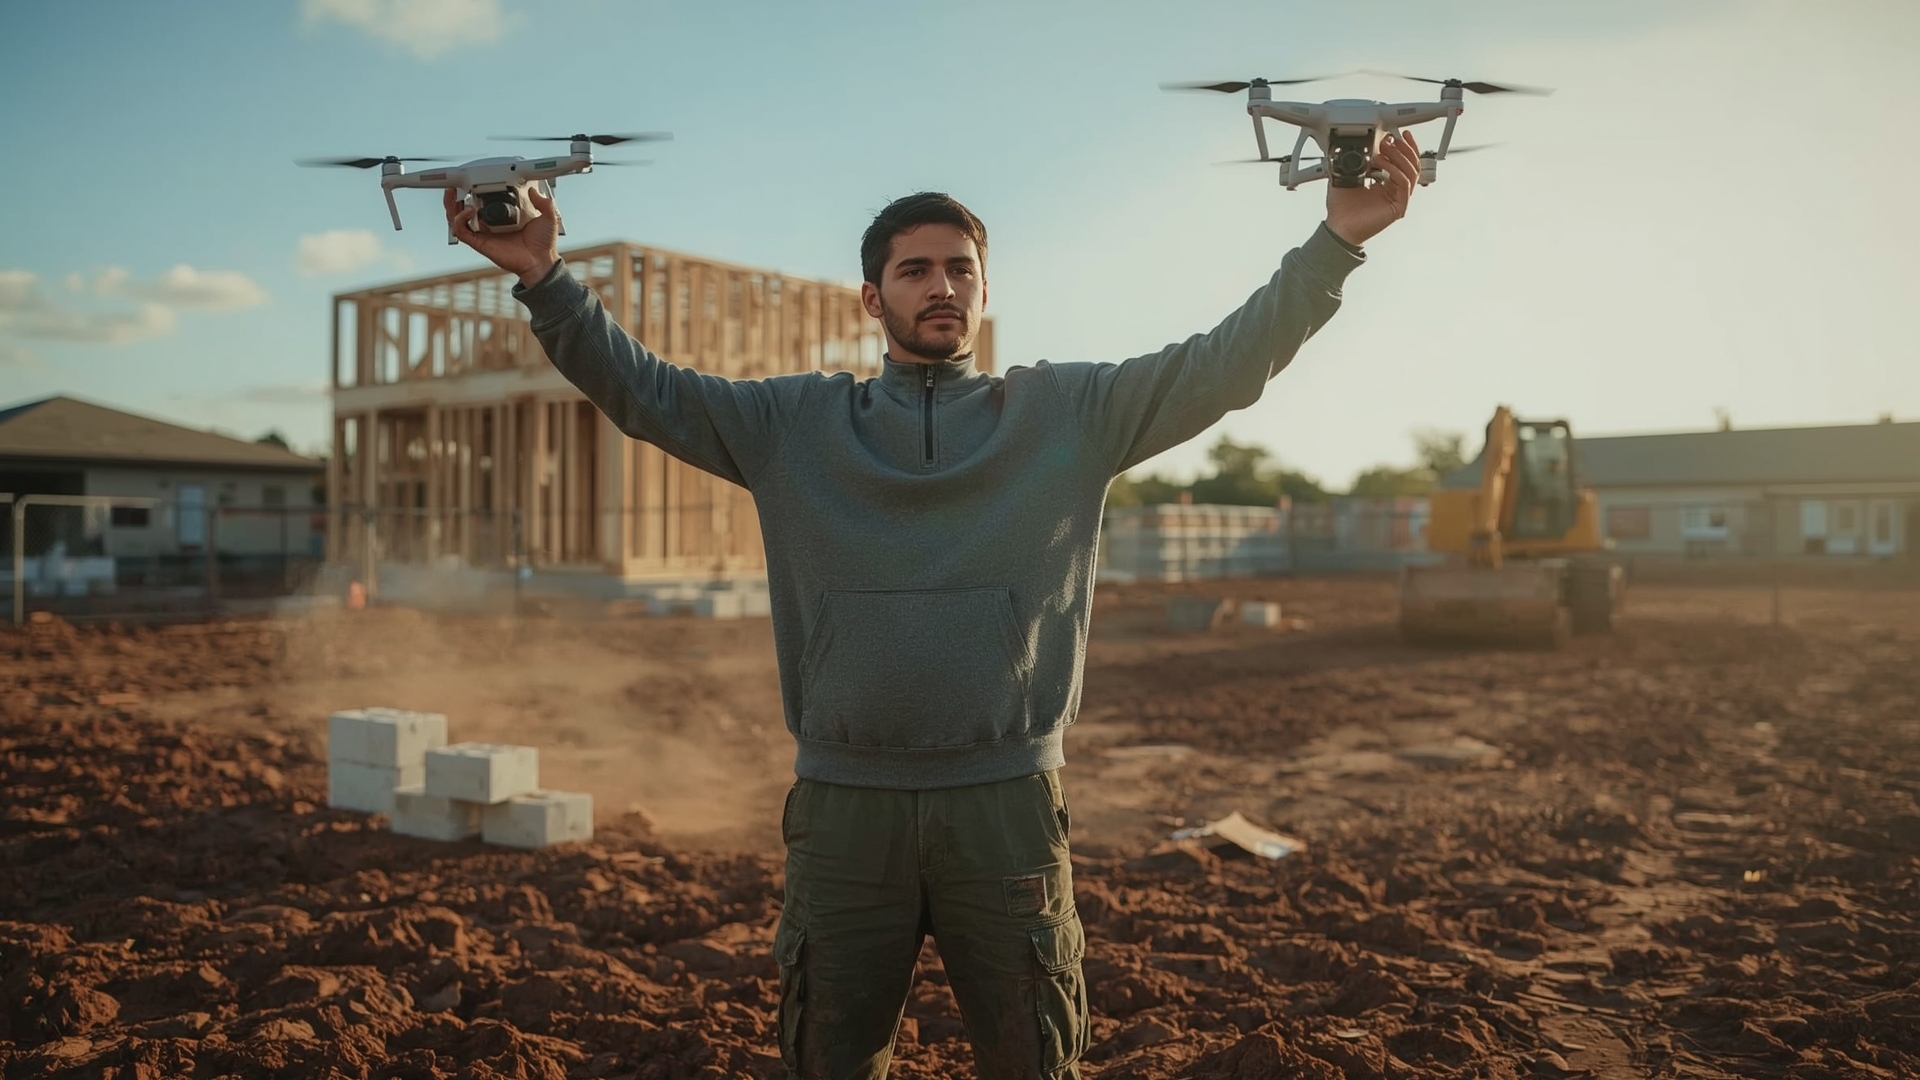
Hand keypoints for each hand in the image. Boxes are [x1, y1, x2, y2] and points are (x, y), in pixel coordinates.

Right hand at [444, 185, 561, 287]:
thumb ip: (543, 202)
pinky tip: (468, 210)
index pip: (483, 201)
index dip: (474, 191)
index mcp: (502, 217)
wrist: (541, 261)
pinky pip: (462, 231)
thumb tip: (534, 190)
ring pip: (457, 219)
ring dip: (451, 206)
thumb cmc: (543, 244)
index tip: (473, 180)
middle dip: (455, 197)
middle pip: (463, 209)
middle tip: (454, 185)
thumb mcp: (548, 216)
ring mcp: (483, 234)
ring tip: (452, 194)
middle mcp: (490, 224)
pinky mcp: (480, 242)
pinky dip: (460, 219)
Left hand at [1324, 129, 1419, 246]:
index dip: (1405, 147)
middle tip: (1392, 139)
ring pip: (1411, 172)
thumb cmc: (1341, 207)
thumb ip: (1351, 162)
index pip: (1404, 163)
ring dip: (1399, 156)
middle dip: (1403, 148)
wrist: (1337, 227)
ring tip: (1385, 148)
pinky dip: (1394, 169)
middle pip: (1412, 165)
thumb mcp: (1346, 177)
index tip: (1399, 134)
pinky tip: (1382, 163)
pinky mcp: (1398, 207)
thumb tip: (1352, 145)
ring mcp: (1399, 200)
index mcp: (1386, 185)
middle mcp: (1395, 192)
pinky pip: (1403, 183)